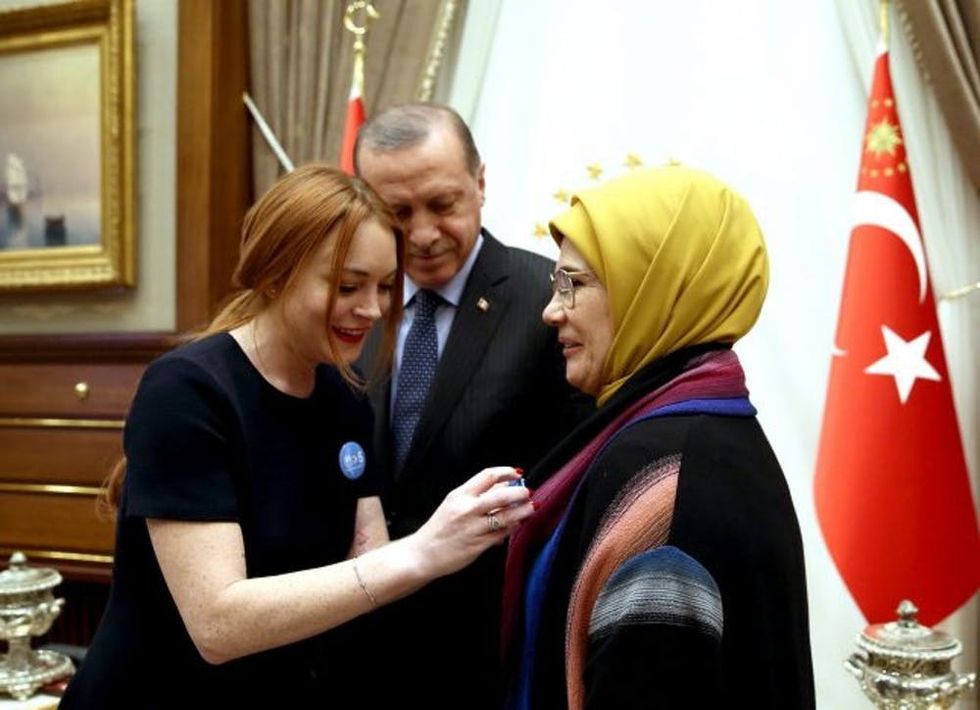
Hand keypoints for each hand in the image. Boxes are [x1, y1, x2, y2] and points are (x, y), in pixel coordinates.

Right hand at [409, 467, 533, 578]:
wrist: (423, 554)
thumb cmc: (439, 528)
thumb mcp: (453, 504)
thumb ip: (477, 495)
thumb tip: (504, 486)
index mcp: (459, 495)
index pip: (487, 476)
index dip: (506, 472)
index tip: (518, 474)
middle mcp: (466, 509)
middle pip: (501, 495)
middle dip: (520, 493)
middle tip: (529, 492)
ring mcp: (473, 528)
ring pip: (505, 516)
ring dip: (522, 511)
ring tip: (532, 508)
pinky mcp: (477, 545)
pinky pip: (501, 534)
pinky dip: (512, 528)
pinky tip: (518, 524)